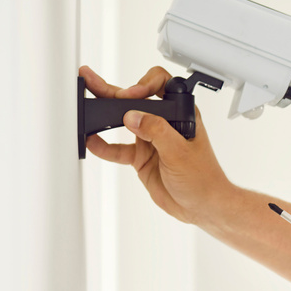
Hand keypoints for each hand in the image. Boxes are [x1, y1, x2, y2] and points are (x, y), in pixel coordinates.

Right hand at [79, 65, 232, 224]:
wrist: (201, 207)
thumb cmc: (204, 179)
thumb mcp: (180, 152)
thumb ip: (157, 132)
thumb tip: (133, 116)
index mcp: (181, 114)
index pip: (162, 85)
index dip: (143, 84)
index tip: (129, 95)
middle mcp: (164, 123)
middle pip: (136, 100)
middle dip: (114, 91)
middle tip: (93, 83)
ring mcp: (151, 140)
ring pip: (123, 122)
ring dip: (104, 115)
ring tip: (87, 106)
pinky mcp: (141, 157)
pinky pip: (118, 149)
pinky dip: (104, 146)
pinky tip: (92, 141)